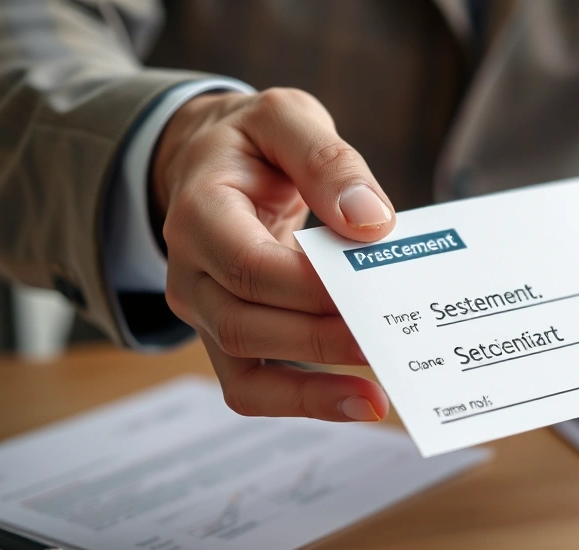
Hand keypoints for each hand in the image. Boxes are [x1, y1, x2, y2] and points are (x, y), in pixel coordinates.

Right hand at [154, 88, 394, 421]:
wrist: (211, 163)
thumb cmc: (253, 144)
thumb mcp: (287, 120)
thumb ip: (327, 161)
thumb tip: (371, 222)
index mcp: (199, 210)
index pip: (248, 264)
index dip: (309, 287)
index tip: (370, 291)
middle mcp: (190, 270)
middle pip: (243, 323)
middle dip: (320, 338)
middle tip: (388, 344)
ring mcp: (204, 311)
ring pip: (243, 368)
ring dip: (312, 388)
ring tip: (376, 398)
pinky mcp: (227, 337)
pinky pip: (251, 386)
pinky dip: (300, 401)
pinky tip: (355, 401)